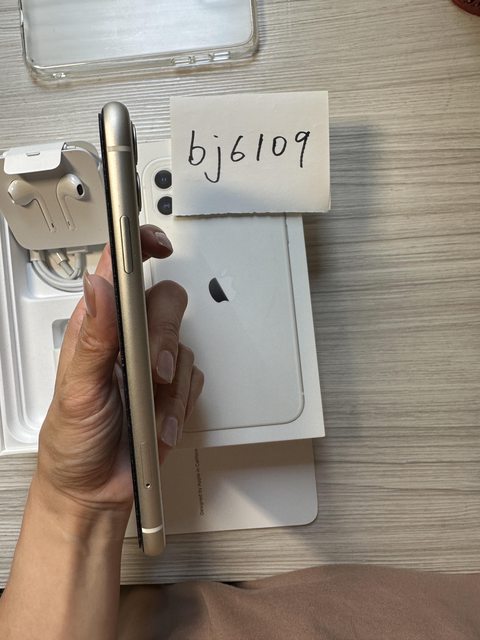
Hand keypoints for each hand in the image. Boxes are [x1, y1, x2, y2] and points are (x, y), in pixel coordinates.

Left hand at [35, 225, 203, 525]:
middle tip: (153, 371)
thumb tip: (99, 285)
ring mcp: (152, 364)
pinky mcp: (172, 388)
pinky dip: (182, 404)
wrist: (95, 488)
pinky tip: (160, 422)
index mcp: (97, 330)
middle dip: (166, 338)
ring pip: (185, 346)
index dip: (139, 247)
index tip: (156, 242)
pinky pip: (196, 377)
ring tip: (151, 411)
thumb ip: (93, 337)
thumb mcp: (77, 390)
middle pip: (166, 303)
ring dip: (172, 384)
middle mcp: (127, 340)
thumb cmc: (74, 440)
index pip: (119, 272)